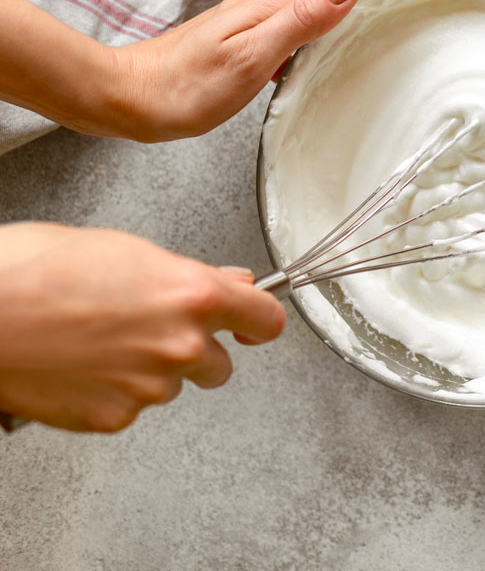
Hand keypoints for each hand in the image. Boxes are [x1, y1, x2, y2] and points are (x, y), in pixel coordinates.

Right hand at [0, 223, 284, 432]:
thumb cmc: (34, 271)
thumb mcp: (124, 250)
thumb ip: (185, 274)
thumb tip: (225, 280)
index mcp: (192, 295)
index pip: (264, 318)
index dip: (257, 321)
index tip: (252, 323)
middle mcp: (181, 345)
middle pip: (220, 364)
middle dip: (196, 350)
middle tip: (151, 331)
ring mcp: (150, 387)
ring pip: (172, 386)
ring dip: (150, 372)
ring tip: (100, 343)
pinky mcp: (115, 418)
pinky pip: (131, 409)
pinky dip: (112, 394)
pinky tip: (80, 367)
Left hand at [104, 0, 390, 141]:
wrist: (136, 98)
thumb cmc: (187, 85)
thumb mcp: (251, 55)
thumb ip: (302, 19)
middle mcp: (272, 0)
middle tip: (423, 4)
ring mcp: (265, 17)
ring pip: (326, 4)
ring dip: (361, 8)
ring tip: (396, 23)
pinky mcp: (259, 37)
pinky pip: (309, 25)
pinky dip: (335, 30)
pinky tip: (345, 49)